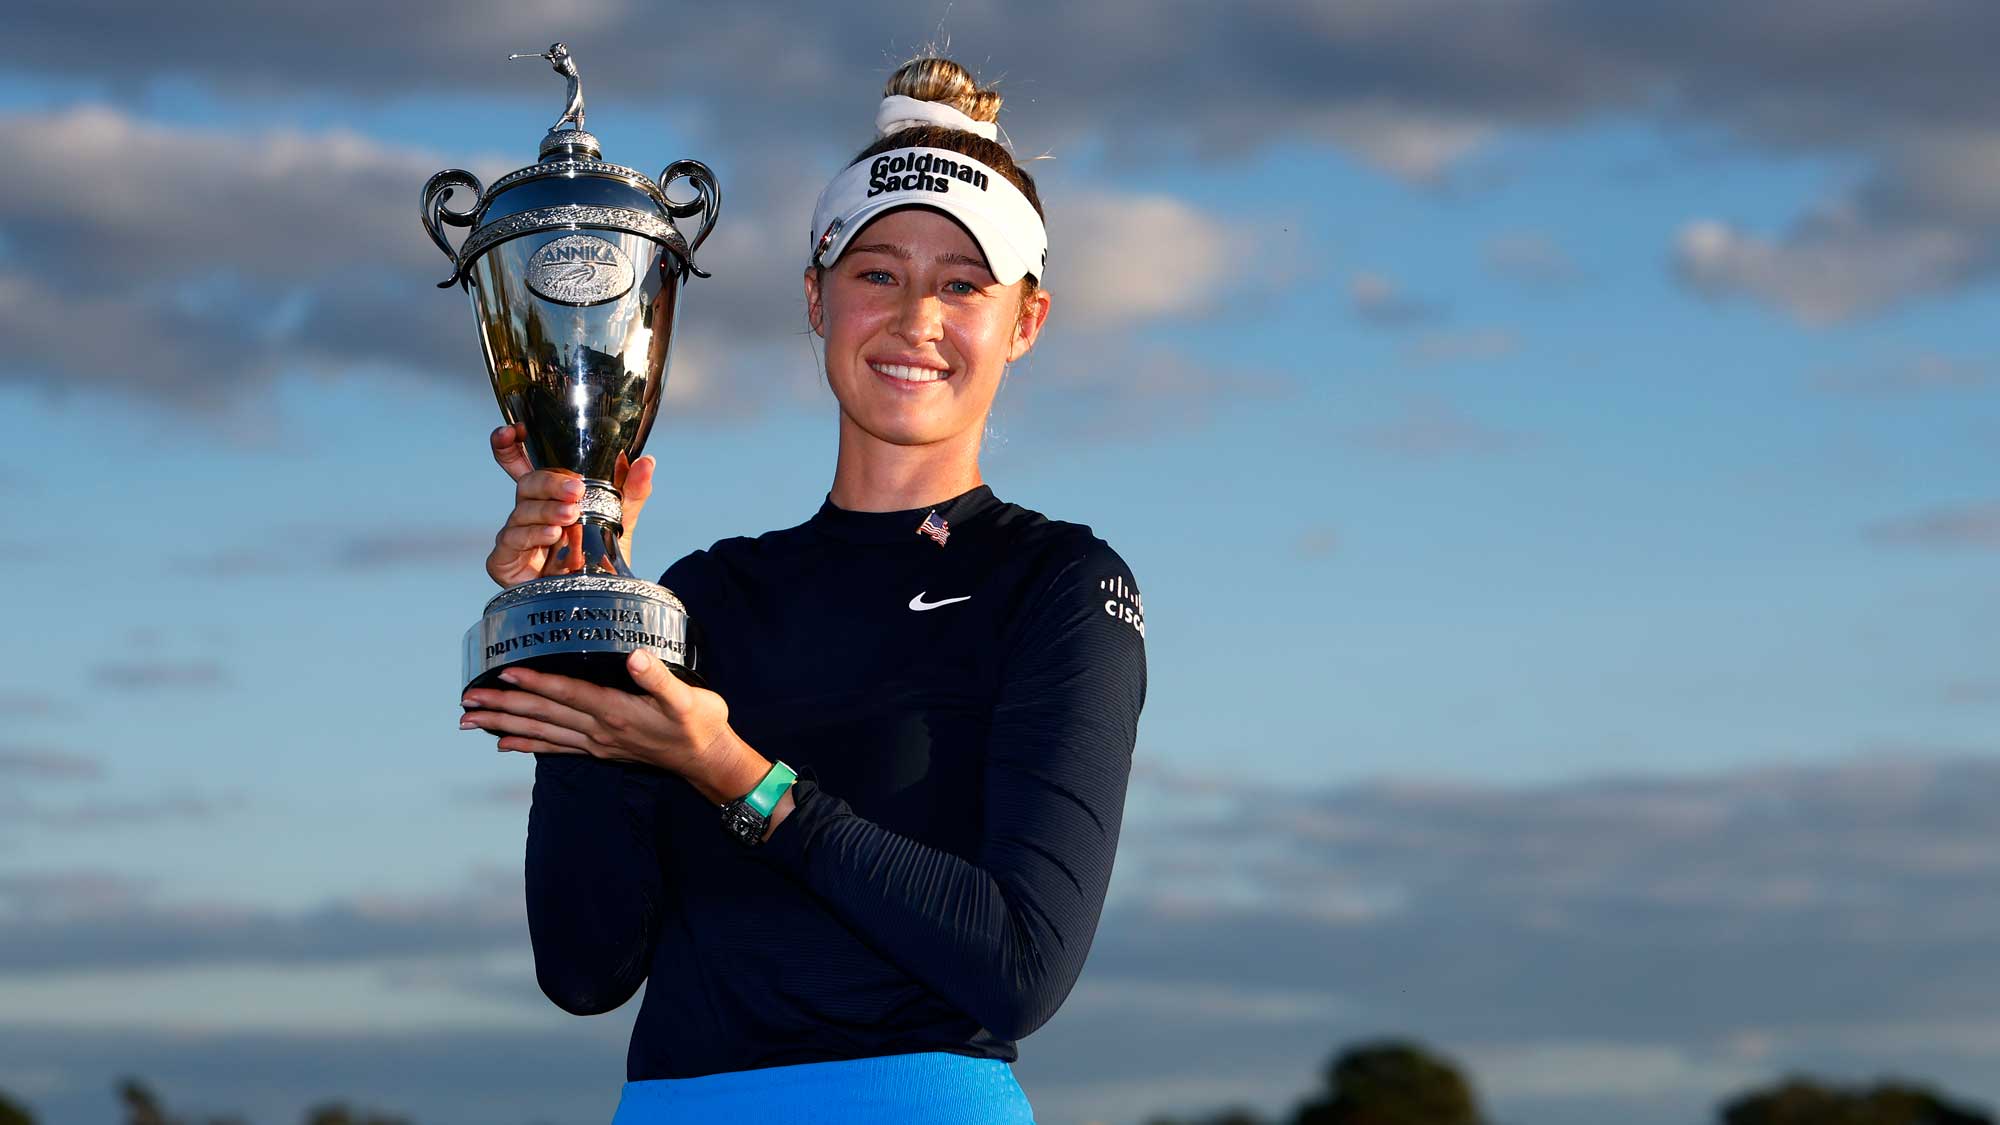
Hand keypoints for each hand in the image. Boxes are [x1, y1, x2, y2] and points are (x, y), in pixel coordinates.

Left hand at [459, 649, 743, 792]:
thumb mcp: (686, 697)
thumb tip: (635, 657)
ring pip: (541, 732)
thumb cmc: (700, 723)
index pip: (567, 693)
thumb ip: (659, 678)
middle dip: (503, 706)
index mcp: (615, 711)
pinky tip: (504, 744)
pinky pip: (555, 747)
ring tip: (470, 721)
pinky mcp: (600, 750)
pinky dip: (527, 744)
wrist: (708, 759)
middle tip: (466, 702)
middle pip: (543, 715)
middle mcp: (598, 729)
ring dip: (504, 726)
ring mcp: (596, 742)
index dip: (536, 681)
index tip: (505, 671)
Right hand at [485, 423, 655, 588]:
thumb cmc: (600, 555)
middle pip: (526, 485)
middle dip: (549, 483)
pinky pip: (511, 541)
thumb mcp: (620, 519)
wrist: (599, 599)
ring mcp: (514, 535)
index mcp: (547, 495)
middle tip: (577, 491)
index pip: (519, 462)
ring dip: (547, 511)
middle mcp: (528, 511)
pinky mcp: (504, 562)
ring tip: (571, 516)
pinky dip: (532, 536)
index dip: (509, 444)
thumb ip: (632, 491)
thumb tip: (647, 462)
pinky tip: (552, 536)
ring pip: (521, 512)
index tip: (513, 430)